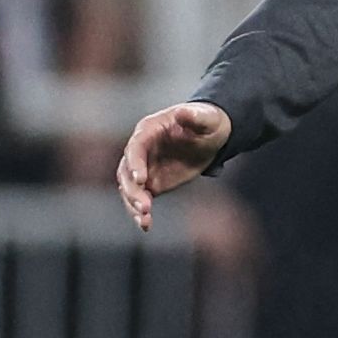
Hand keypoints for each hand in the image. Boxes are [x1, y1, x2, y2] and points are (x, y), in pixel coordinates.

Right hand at [116, 101, 232, 227]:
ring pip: (129, 188)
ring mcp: (144, 168)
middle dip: (133, 190)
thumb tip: (184, 111)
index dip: (135, 163)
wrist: (210, 135)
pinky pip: (141, 199)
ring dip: (133, 204)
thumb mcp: (206, 118)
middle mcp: (140, 150)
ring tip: (144, 220)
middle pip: (127, 172)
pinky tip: (146, 226)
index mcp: (148, 131)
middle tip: (145, 206)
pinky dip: (140, 212)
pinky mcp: (152, 183)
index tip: (142, 180)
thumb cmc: (208, 122)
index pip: (135, 148)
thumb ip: (195, 116)